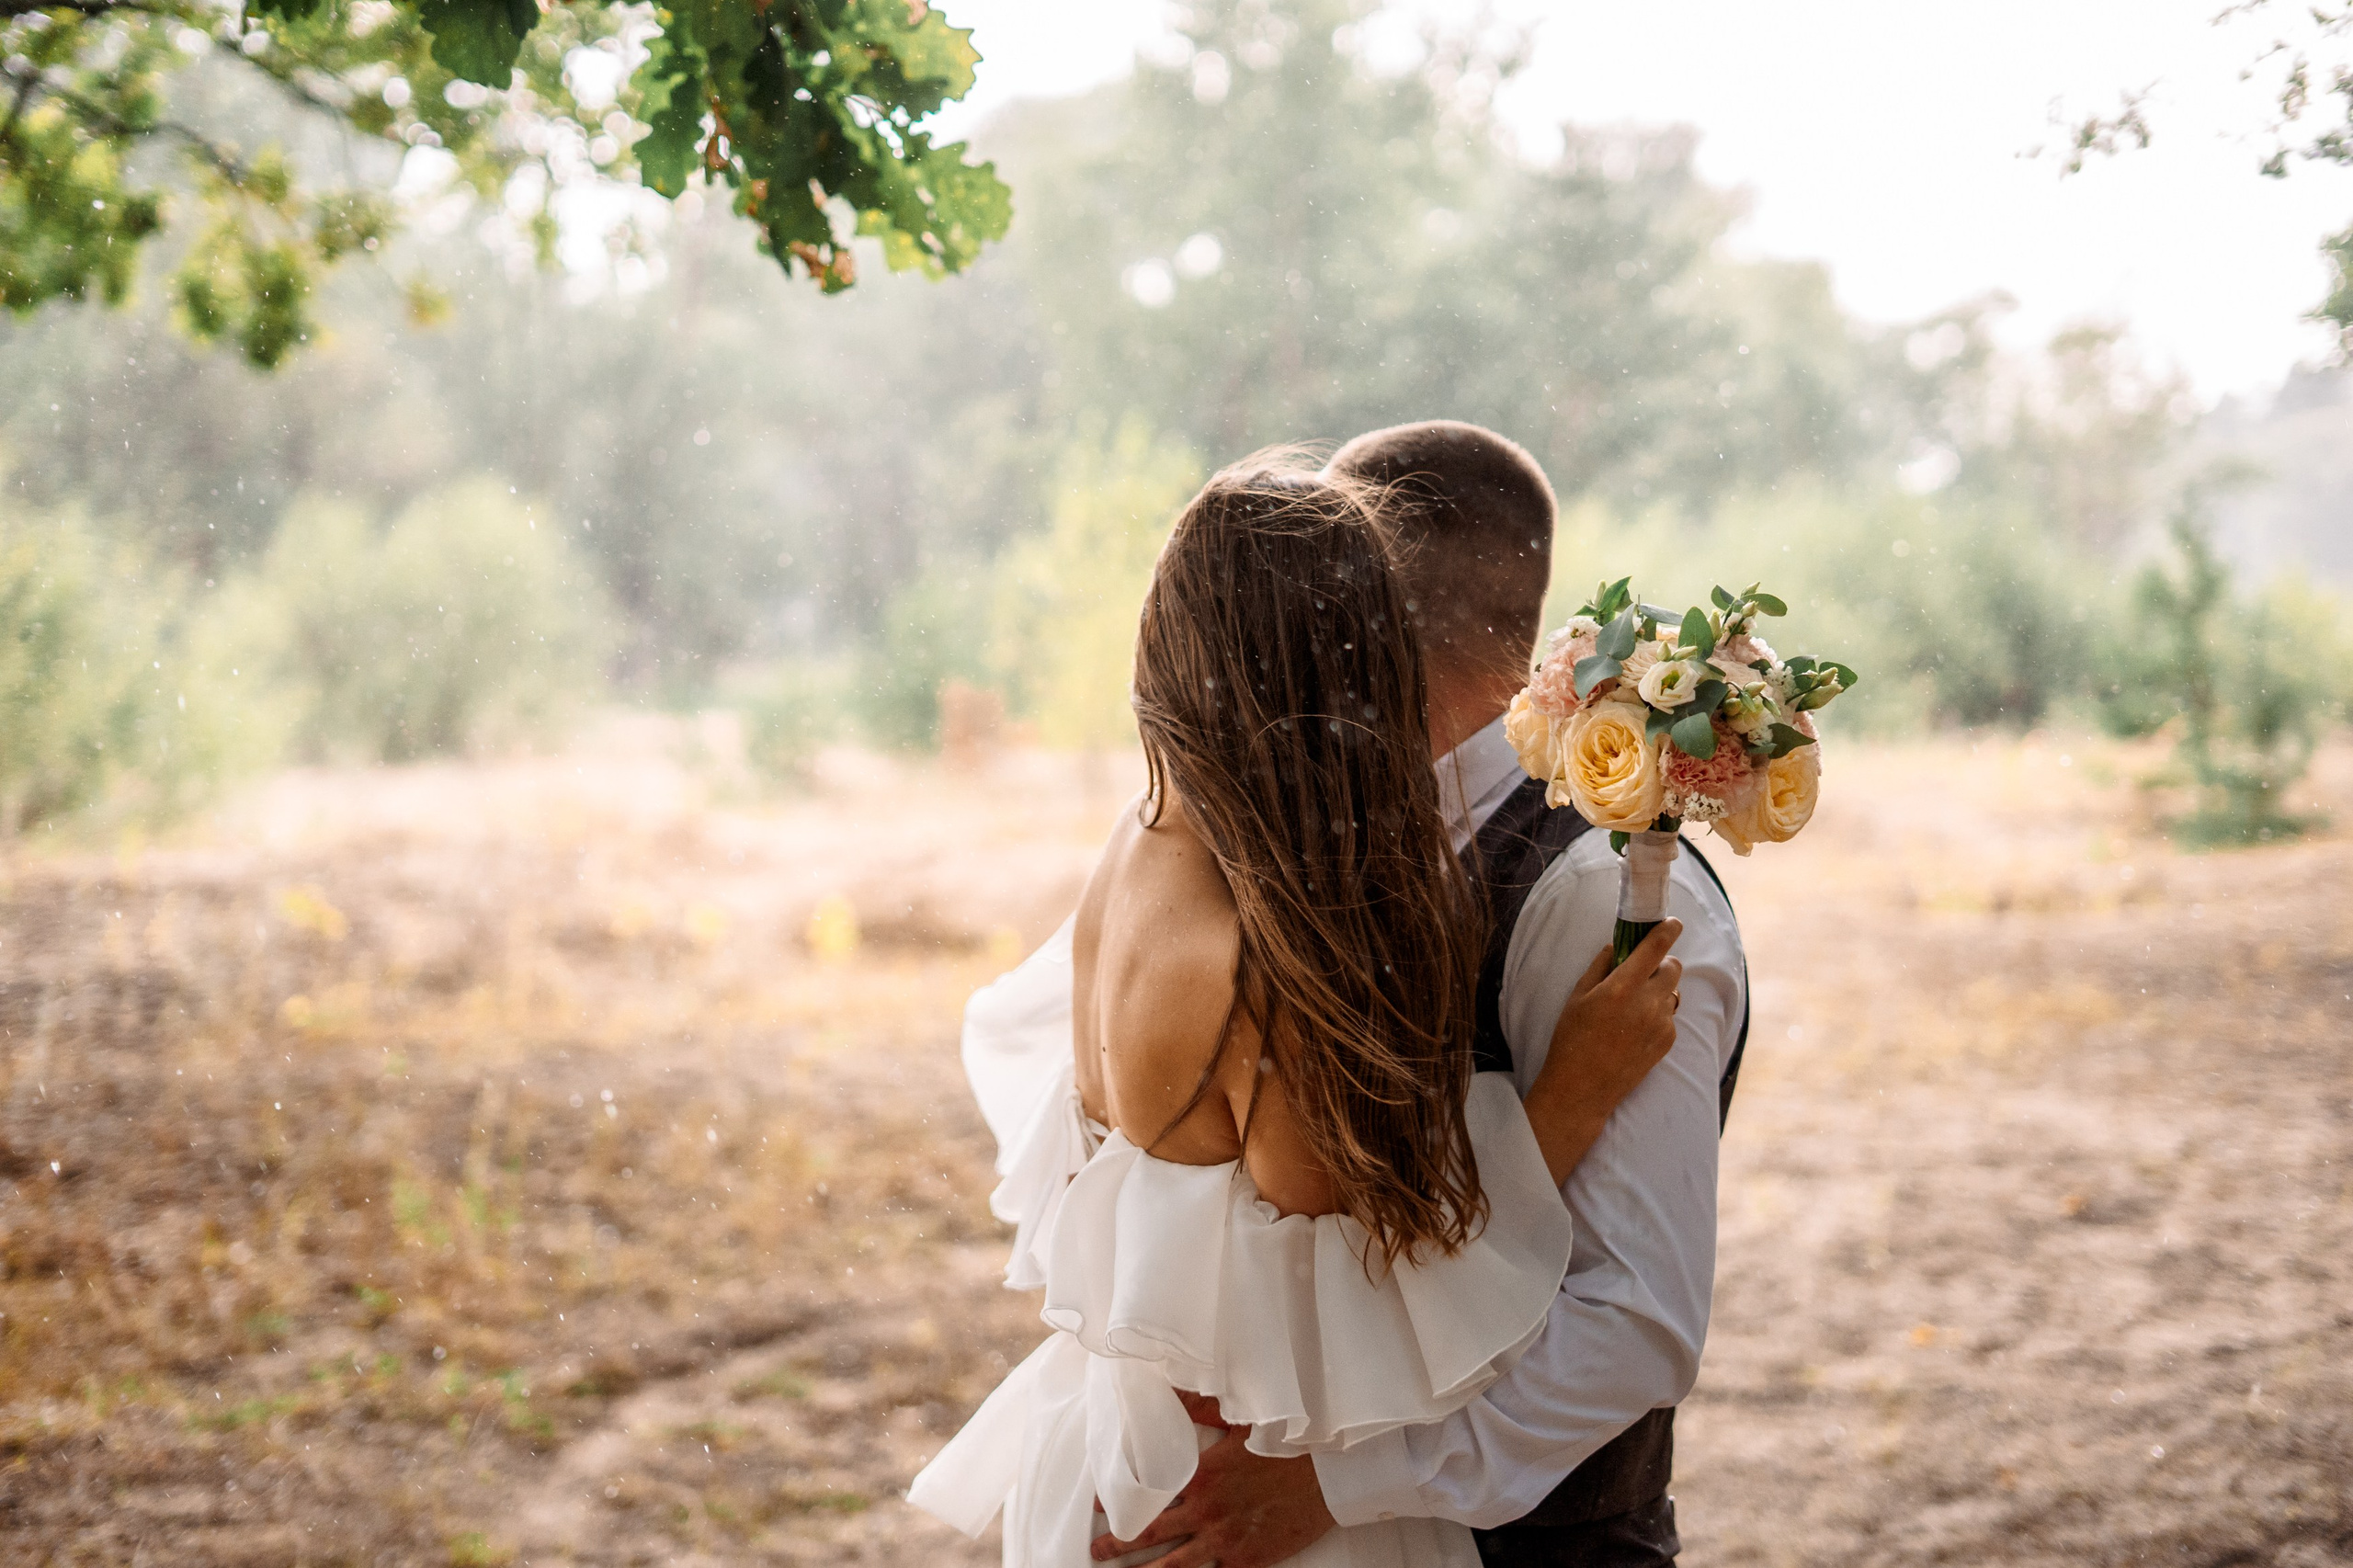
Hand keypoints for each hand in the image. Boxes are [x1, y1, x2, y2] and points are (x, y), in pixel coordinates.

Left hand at [1090, 1392, 1337, 1567]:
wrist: (1330, 1476)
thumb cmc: (1288, 1444)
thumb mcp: (1241, 1419)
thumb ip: (1199, 1407)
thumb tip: (1168, 1390)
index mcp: (1200, 1476)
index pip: (1148, 1492)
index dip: (1120, 1501)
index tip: (1098, 1504)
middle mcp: (1206, 1512)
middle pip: (1152, 1535)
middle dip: (1119, 1546)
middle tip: (1097, 1550)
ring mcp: (1225, 1541)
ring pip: (1176, 1566)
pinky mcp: (1247, 1560)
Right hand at [1524, 918, 1683, 1185]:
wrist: (1581, 1089)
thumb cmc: (1571, 1040)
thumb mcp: (1577, 998)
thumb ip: (1600, 967)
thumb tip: (1617, 947)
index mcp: (1621, 987)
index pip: (1656, 948)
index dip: (1668, 930)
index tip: (1673, 923)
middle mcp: (1647, 1003)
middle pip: (1674, 968)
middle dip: (1662, 964)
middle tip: (1642, 972)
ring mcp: (1661, 1024)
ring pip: (1673, 993)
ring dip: (1660, 990)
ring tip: (1634, 1006)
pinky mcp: (1667, 1042)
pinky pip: (1670, 1016)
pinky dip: (1659, 1014)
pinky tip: (1635, 1028)